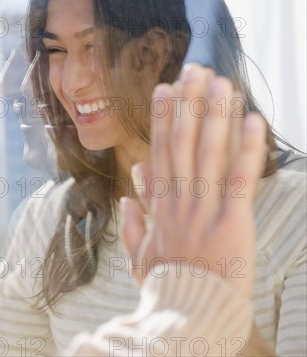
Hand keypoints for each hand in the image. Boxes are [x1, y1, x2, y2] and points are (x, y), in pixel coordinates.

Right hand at [121, 64, 267, 297]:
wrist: (187, 313)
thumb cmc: (165, 285)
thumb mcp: (138, 255)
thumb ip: (132, 223)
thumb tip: (129, 195)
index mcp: (159, 205)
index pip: (158, 151)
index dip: (161, 117)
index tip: (164, 89)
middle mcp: (179, 199)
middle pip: (182, 142)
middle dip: (188, 104)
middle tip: (195, 70)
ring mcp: (204, 207)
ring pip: (209, 152)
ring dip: (216, 115)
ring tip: (223, 83)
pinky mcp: (232, 220)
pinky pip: (241, 179)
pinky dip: (248, 149)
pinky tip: (253, 121)